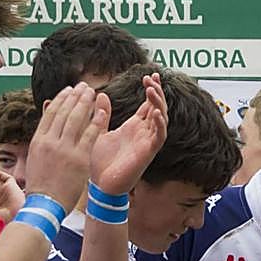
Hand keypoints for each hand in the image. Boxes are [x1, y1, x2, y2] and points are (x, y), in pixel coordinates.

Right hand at [24, 83, 108, 212]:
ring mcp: (64, 149)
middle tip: (83, 86)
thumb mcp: (36, 157)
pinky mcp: (79, 158)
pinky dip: (96, 121)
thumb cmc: (42, 184)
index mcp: (39, 140)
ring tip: (92, 92)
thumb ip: (44, 140)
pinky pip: (90, 134)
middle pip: (64, 111)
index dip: (61, 99)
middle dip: (75, 96)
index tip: (68, 90)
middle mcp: (50, 141)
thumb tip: (48, 126)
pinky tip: (102, 111)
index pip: (50, 113)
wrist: (45, 204)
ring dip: (85, 102)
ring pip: (76, 119)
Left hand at [90, 73, 168, 195]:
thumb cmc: (100, 162)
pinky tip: (156, 113)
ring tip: (152, 90)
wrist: (100, 185)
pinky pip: (159, 137)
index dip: (152, 90)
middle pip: (158, 108)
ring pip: (161, 119)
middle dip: (157, 92)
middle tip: (152, 78)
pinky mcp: (147, 153)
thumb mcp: (98, 131)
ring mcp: (147, 143)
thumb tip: (100, 94)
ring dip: (159, 104)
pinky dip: (159, 124)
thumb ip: (102, 114)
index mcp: (134, 127)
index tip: (149, 75)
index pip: (149, 105)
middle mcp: (144, 133)